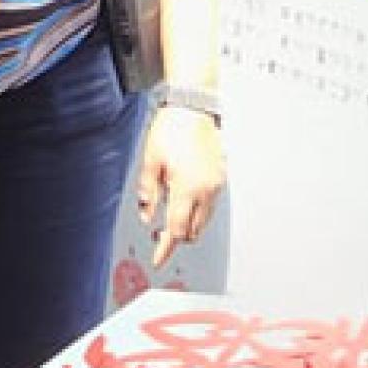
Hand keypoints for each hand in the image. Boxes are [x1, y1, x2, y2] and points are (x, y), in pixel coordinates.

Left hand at [136, 104, 225, 267]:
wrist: (194, 108)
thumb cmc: (172, 129)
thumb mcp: (151, 161)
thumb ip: (148, 192)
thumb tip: (147, 215)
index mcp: (187, 189)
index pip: (176, 231)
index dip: (165, 248)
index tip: (158, 260)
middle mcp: (206, 191)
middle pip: (193, 230)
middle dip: (176, 237)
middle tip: (159, 233)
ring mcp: (216, 185)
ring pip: (204, 220)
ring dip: (188, 223)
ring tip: (170, 213)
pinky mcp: (220, 177)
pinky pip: (210, 205)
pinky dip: (197, 210)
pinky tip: (184, 198)